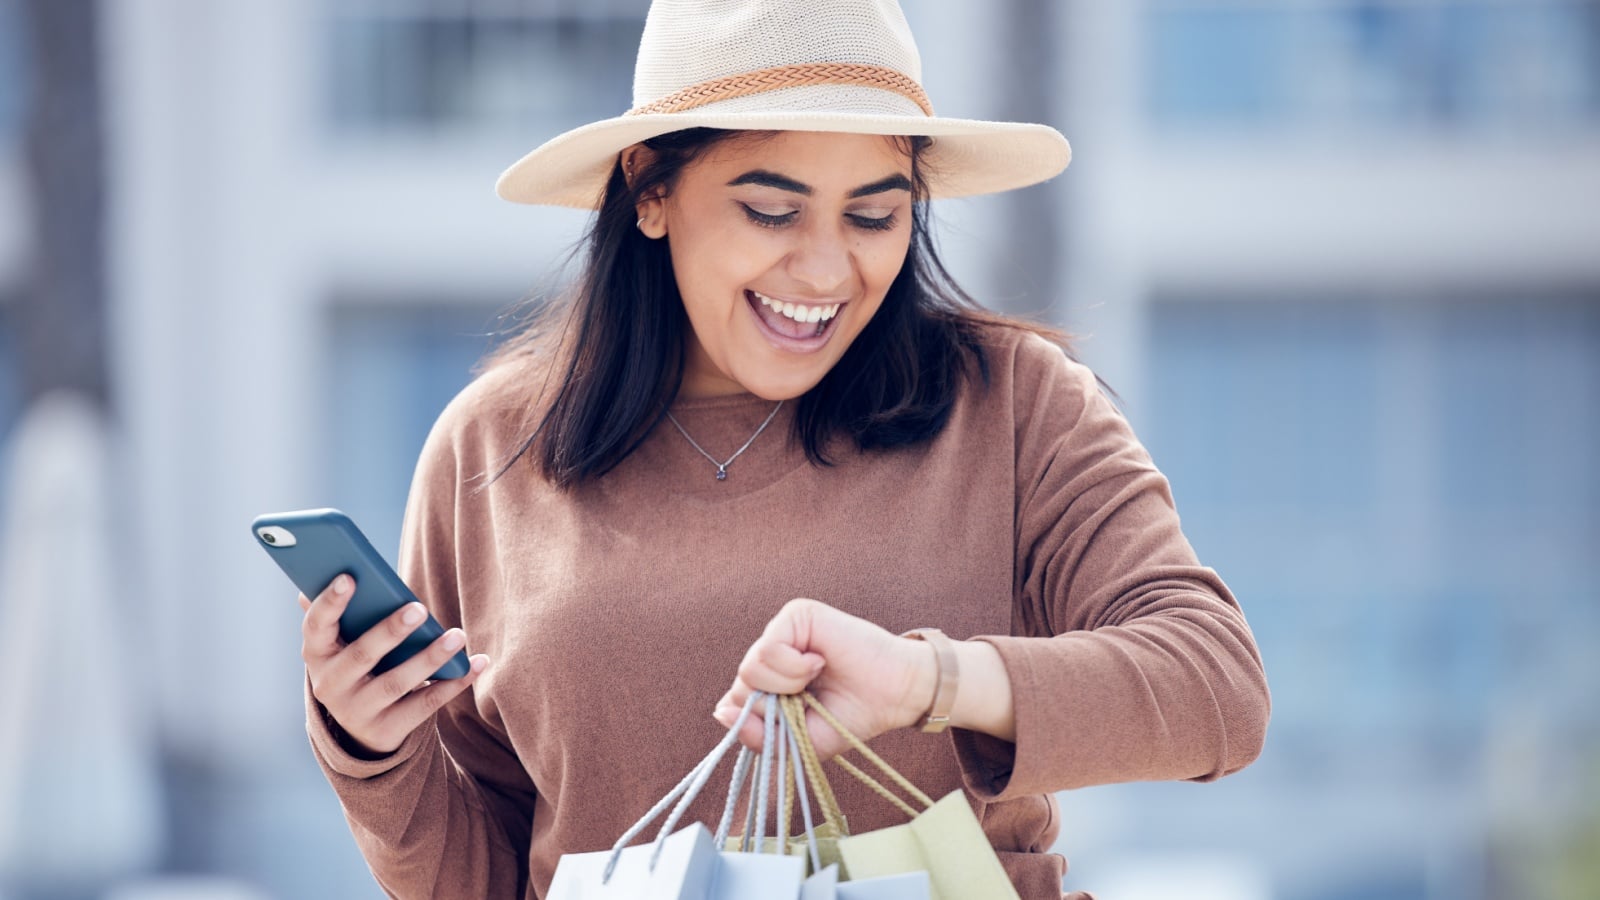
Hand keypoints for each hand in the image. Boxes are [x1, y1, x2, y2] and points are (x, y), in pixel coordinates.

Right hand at [300, 574, 489, 757]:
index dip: (330, 602)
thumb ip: (342, 612)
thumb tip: (340, 571)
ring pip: (397, 682)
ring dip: (430, 657)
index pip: (316, 626)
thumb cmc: (356, 663)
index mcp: (316, 653)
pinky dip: (454, 683)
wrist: (359, 727)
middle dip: (390, 631)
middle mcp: (330, 685)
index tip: (349, 577)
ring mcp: (357, 711)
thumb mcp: (342, 642)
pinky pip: (425, 704)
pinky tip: (477, 663)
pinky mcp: (387, 728)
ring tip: (457, 635)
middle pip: (362, 655)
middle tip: (419, 608)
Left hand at [713, 599, 935, 758]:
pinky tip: (819, 662)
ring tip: (816, 677)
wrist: (894, 695)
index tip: (795, 723)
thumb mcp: (800, 740)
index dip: (759, 722)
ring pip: (750, 667)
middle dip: (775, 706)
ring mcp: (781, 631)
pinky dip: (794, 667)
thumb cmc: (851, 716)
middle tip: (809, 701)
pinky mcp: (795, 614)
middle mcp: (770, 654)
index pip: (734, 703)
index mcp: (769, 683)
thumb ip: (759, 735)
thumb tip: (720, 712)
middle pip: (739, 687)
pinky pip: (768, 649)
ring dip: (787, 685)